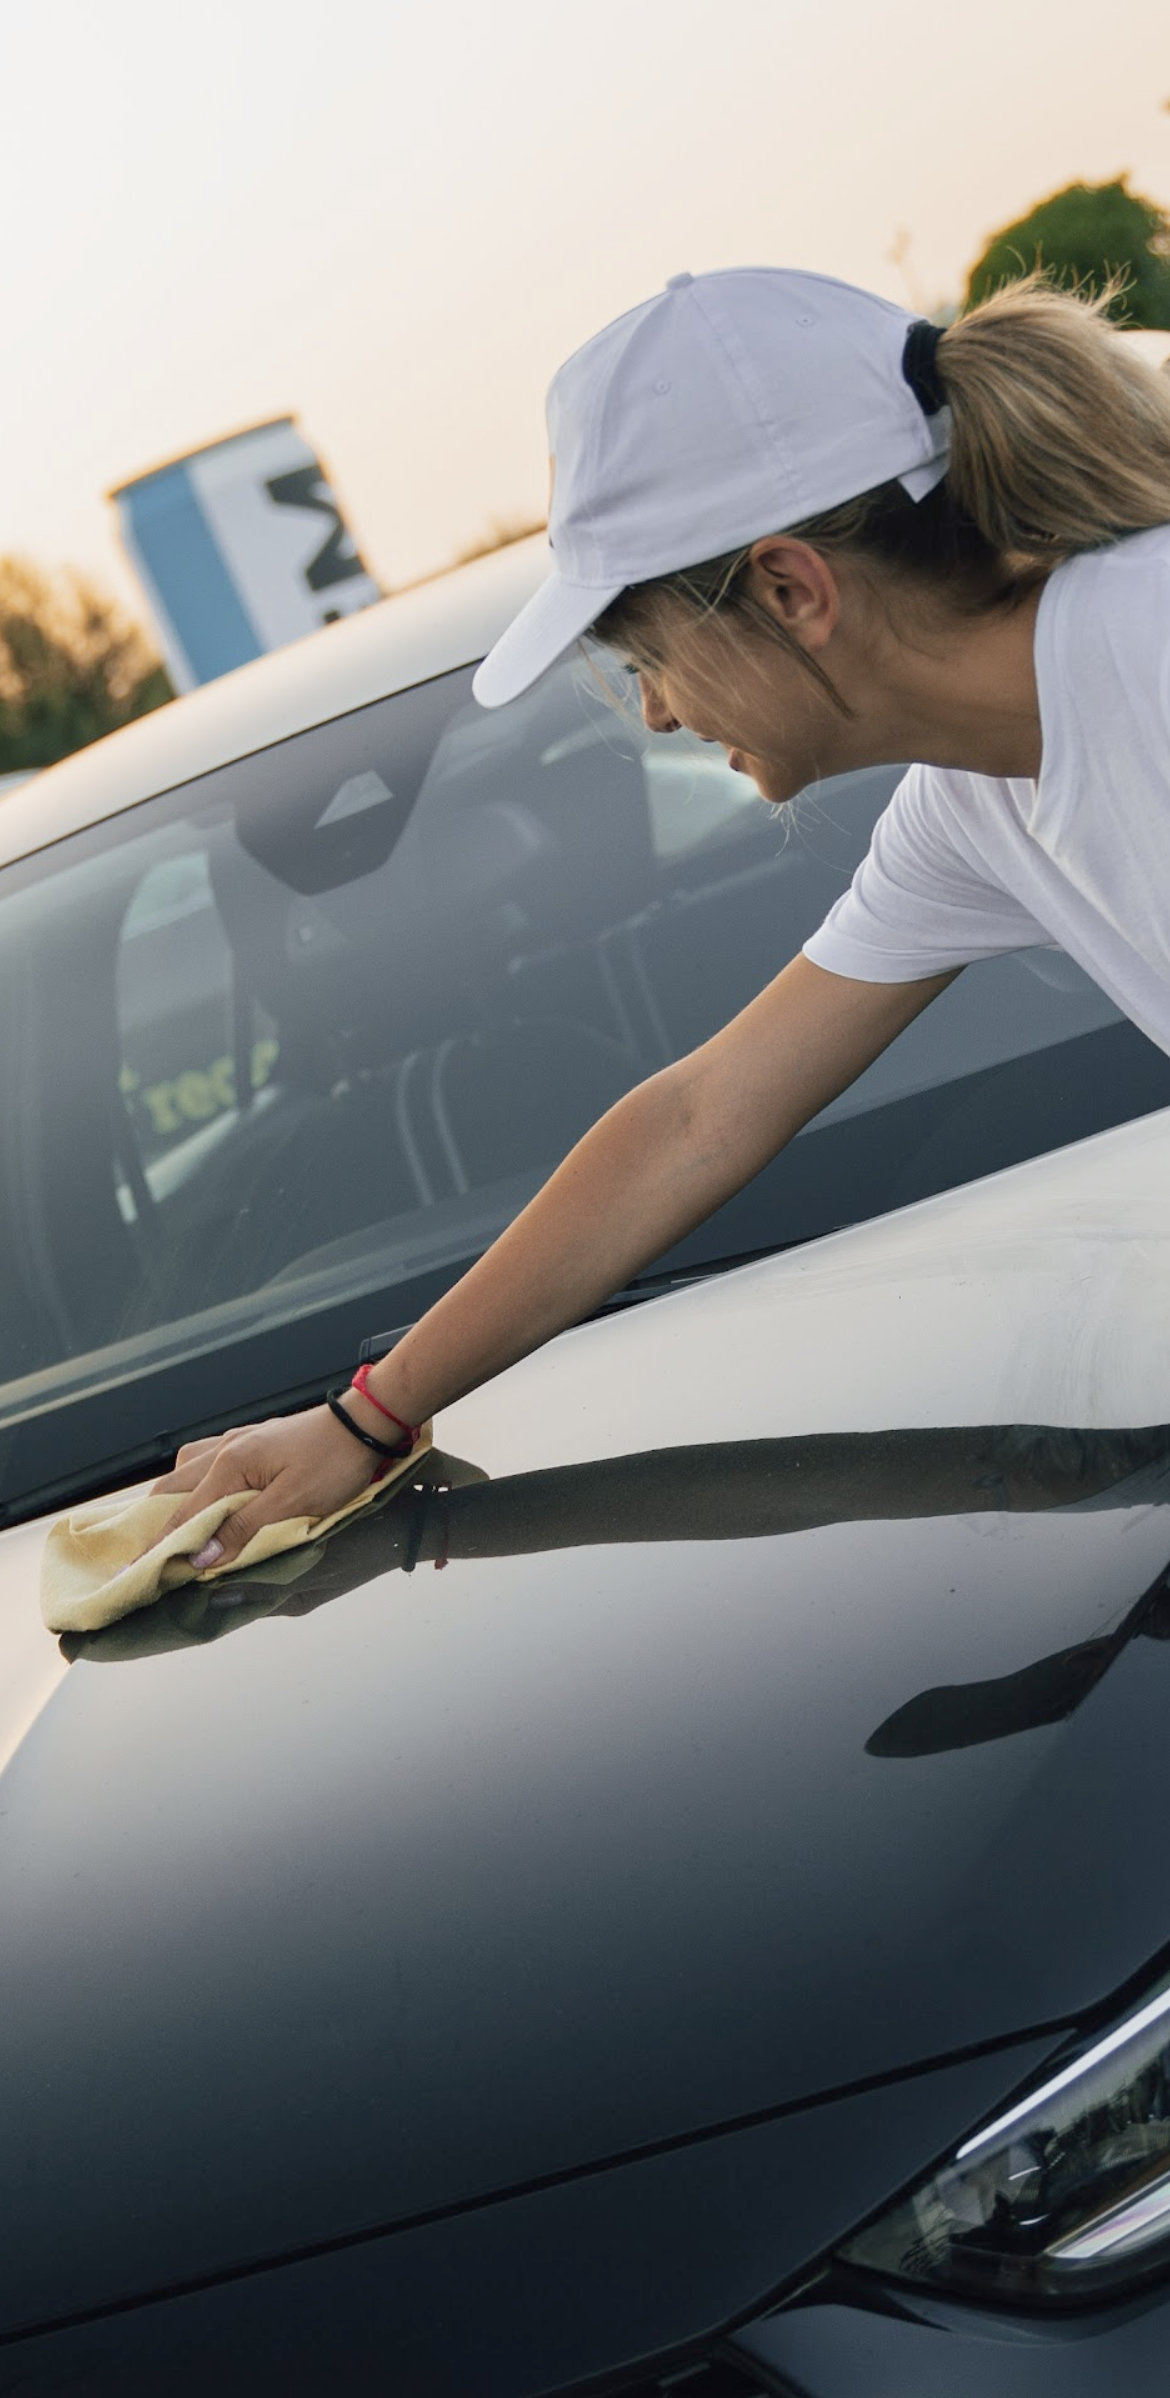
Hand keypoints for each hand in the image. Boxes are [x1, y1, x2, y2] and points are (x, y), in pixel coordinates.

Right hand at [149, 1403, 379, 1570]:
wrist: (364, 1425)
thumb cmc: (334, 1463)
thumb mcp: (292, 1503)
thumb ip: (242, 1529)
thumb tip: (200, 1558)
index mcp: (230, 1464)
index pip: (183, 1513)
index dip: (160, 1545)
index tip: (137, 1572)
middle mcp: (224, 1449)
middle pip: (172, 1486)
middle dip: (155, 1520)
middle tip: (147, 1554)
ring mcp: (238, 1440)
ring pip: (187, 1469)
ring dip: (175, 1499)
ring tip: (172, 1528)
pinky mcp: (252, 1440)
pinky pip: (207, 1460)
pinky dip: (196, 1483)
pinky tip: (206, 1497)